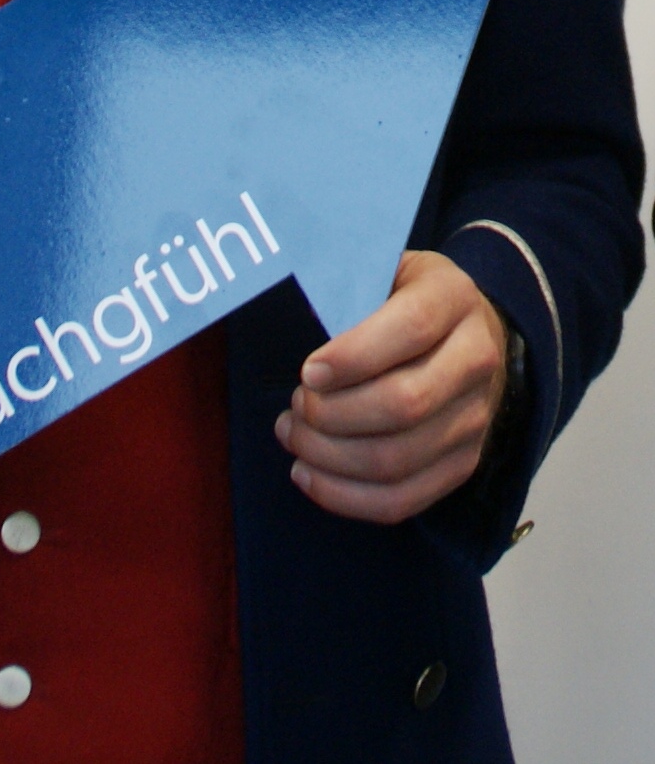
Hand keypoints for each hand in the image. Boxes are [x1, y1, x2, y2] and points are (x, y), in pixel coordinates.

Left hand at [274, 249, 506, 523]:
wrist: (472, 333)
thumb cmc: (404, 297)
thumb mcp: (383, 269)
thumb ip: (347, 286)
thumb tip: (293, 309)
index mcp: (453, 298)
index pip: (410, 328)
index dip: (353, 356)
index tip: (307, 371)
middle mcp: (476, 359)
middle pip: (403, 404)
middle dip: (331, 413)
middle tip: (294, 403)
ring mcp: (475, 418)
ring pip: (398, 460)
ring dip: (329, 457)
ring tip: (292, 434)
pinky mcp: (463, 463)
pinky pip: (403, 499)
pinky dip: (345, 497)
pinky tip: (307, 473)